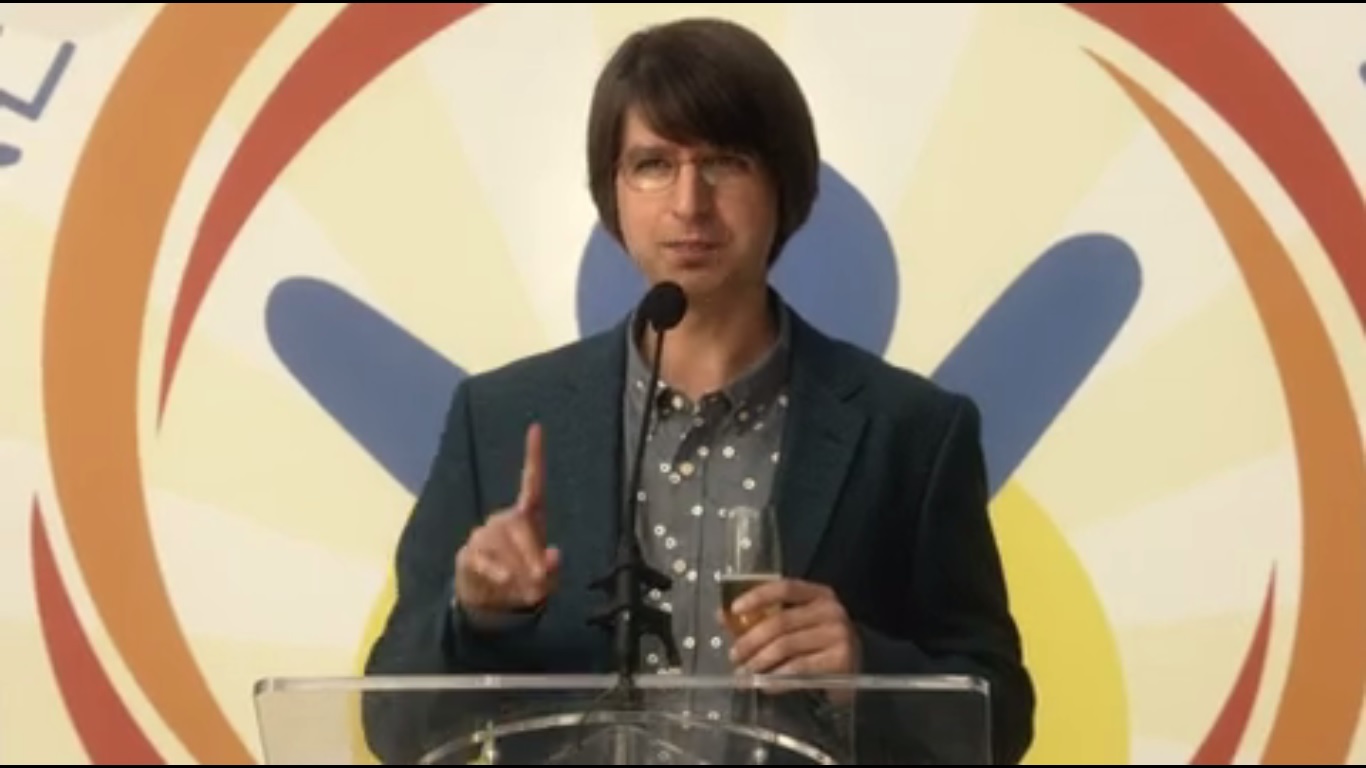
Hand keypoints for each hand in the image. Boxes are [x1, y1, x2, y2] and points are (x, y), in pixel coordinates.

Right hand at [454, 423, 560, 614]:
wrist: (491, 602)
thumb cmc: (525, 580)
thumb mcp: (547, 580)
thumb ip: (553, 569)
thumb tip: (554, 555)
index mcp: (527, 517)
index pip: (532, 481)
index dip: (534, 455)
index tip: (536, 427)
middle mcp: (504, 519)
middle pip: (518, 523)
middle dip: (532, 553)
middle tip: (542, 579)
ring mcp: (484, 535)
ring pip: (501, 545)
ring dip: (517, 570)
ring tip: (527, 592)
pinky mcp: (469, 554)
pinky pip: (482, 560)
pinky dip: (495, 572)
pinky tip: (503, 580)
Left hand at [725, 578, 859, 676]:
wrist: (854, 670)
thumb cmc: (817, 644)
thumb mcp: (793, 624)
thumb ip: (761, 618)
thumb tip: (722, 617)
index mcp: (818, 594)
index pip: (784, 588)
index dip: (757, 596)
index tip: (734, 609)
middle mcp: (831, 610)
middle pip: (781, 621)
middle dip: (751, 640)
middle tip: (734, 655)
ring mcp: (838, 634)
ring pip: (787, 645)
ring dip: (760, 661)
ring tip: (744, 673)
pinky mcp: (841, 660)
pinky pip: (800, 668)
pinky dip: (778, 678)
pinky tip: (765, 685)